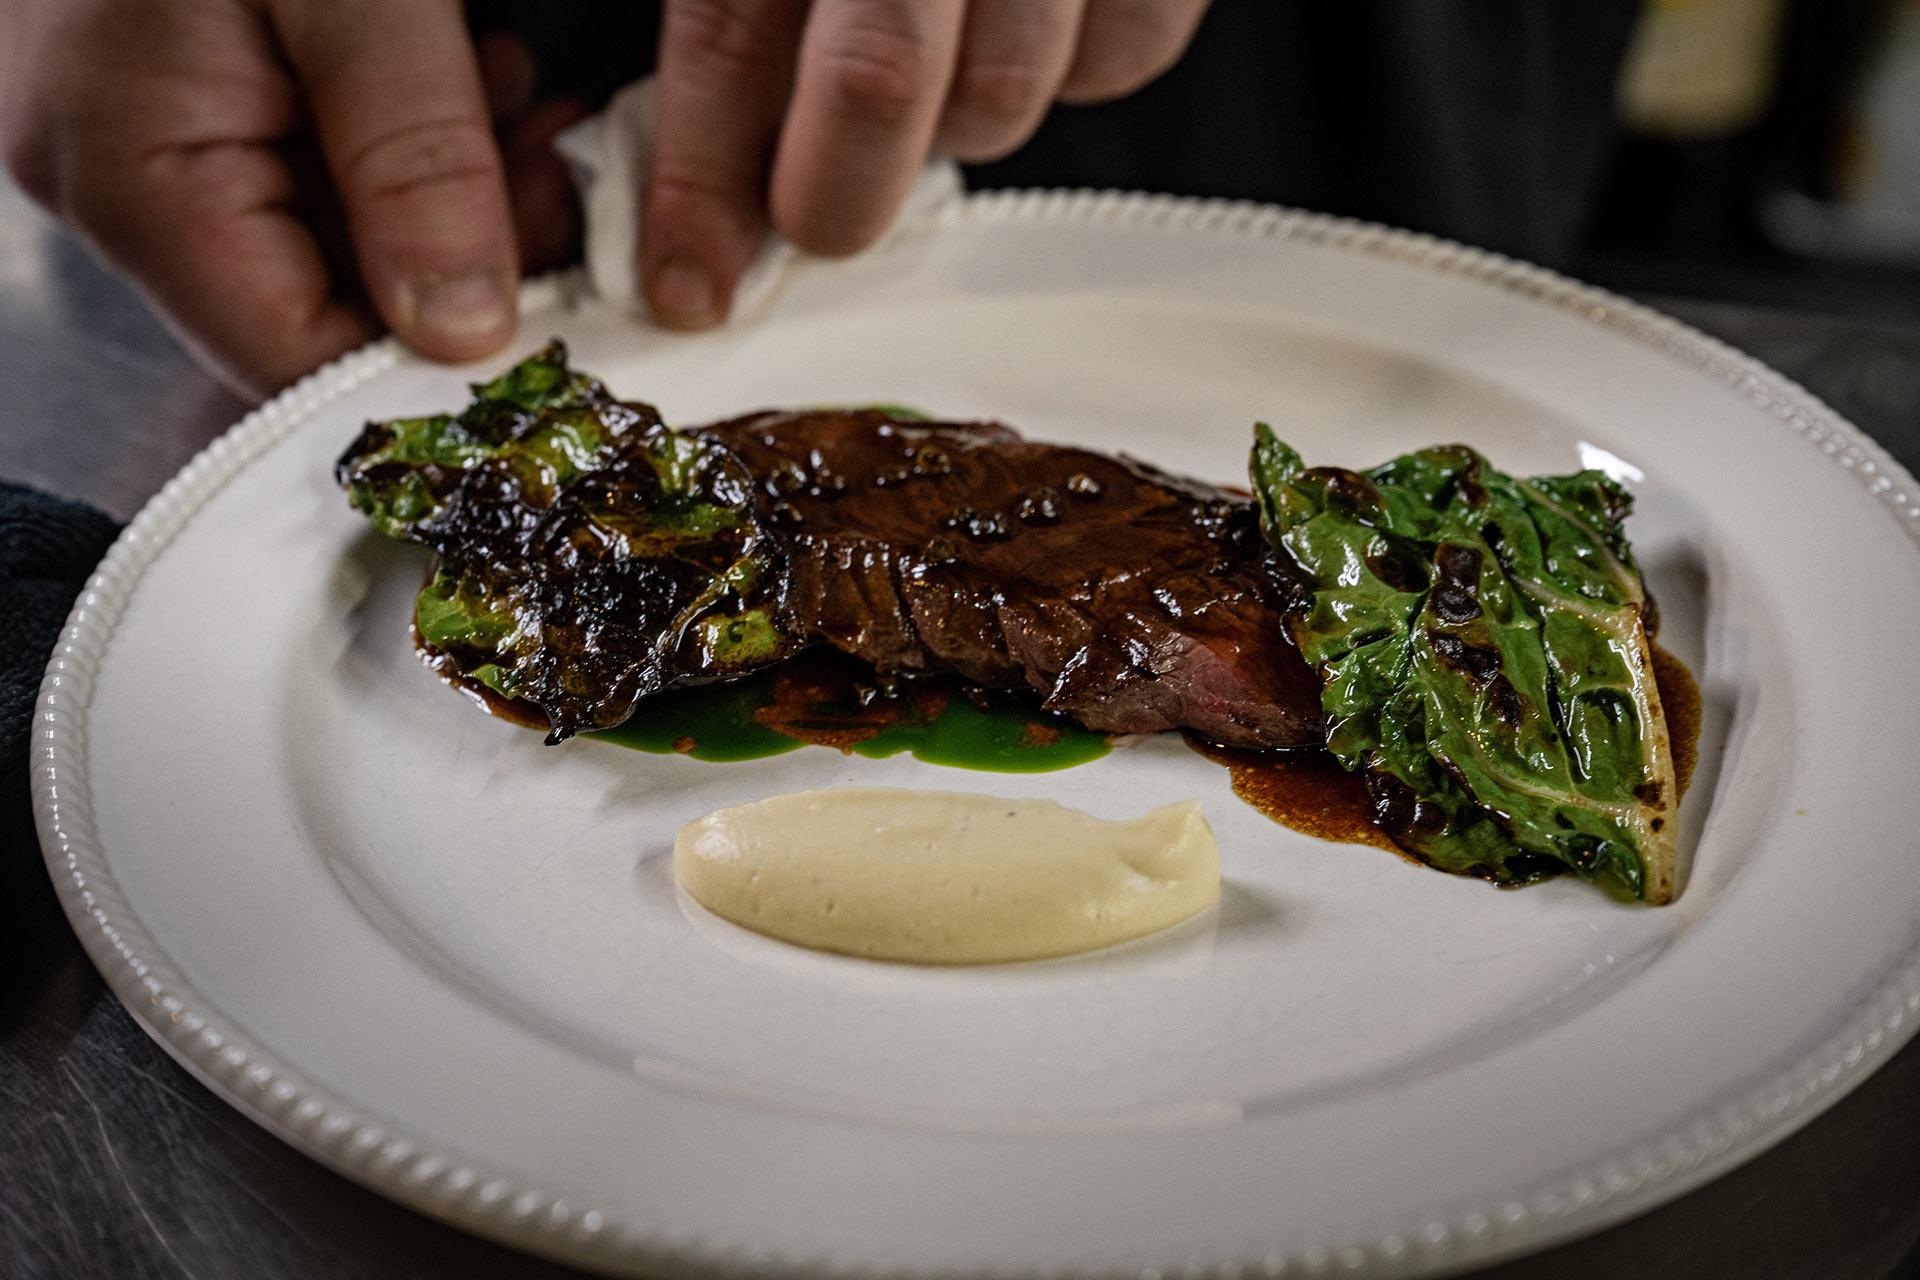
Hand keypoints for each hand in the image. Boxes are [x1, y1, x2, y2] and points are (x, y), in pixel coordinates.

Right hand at [0, 0, 582, 397]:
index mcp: (135, 174)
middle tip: (556, 186)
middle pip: (324, 306)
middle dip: (462, 263)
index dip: (426, 368)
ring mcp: (159, 137)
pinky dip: (421, 142)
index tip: (553, 329)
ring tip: (512, 104)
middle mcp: (123, 181)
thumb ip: (412, 157)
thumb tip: (465, 331)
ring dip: (458, 196)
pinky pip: (330, 166)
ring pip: (343, 240)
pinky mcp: (202, 92)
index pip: (290, 357)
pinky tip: (472, 81)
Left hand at [642, 0, 1210, 327]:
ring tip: (927, 82)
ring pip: (1006, 93)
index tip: (683, 271)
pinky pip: (1124, 59)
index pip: (733, 23)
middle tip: (813, 224)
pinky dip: (1070, 76)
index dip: (698, 167)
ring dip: (951, 126)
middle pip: (881, 76)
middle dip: (831, 193)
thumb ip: (731, 2)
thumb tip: (657, 132)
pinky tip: (1027, 31)